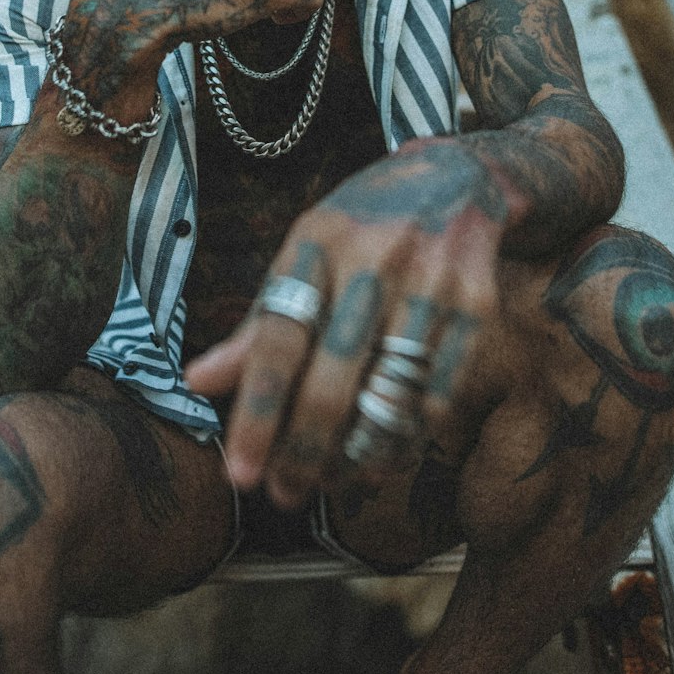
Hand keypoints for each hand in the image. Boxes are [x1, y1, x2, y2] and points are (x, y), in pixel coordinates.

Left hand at [184, 139, 506, 508]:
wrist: (459, 178)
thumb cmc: (362, 228)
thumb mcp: (304, 253)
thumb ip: (258, 321)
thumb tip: (197, 382)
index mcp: (316, 244)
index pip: (277, 338)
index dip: (256, 411)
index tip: (239, 472)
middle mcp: (373, 261)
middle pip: (333, 377)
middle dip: (304, 450)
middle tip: (283, 495)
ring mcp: (430, 282)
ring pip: (388, 394)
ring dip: (355, 454)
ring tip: (329, 483)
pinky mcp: (476, 306)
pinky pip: (438, 394)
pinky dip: (408, 438)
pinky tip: (381, 458)